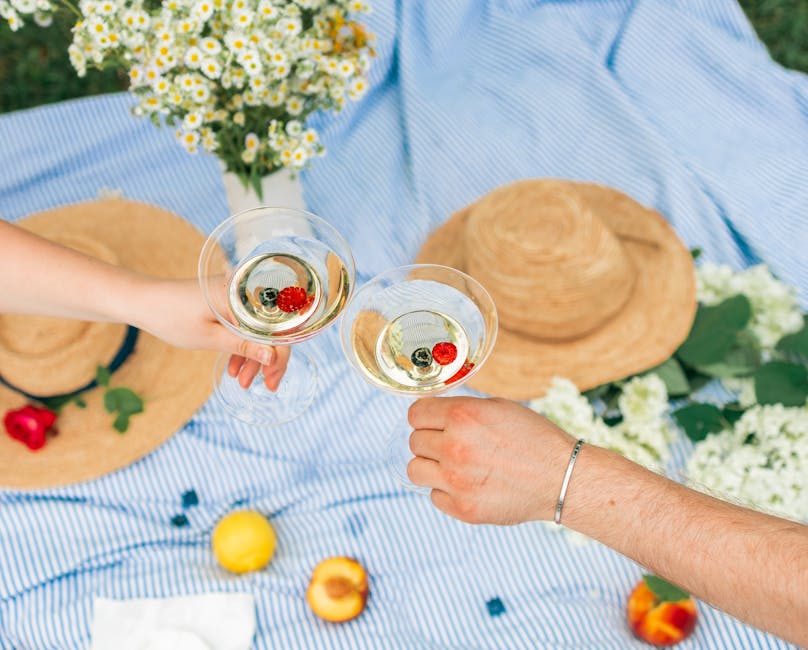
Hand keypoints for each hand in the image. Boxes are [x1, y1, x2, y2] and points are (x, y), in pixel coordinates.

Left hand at [132, 278, 289, 390]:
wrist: (144, 301)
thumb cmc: (172, 317)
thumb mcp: (209, 338)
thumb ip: (243, 346)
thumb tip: (273, 357)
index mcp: (243, 297)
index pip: (275, 329)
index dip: (279, 356)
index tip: (272, 380)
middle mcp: (246, 292)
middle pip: (270, 329)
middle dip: (268, 360)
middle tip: (265, 385)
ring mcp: (237, 296)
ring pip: (258, 330)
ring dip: (253, 355)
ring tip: (242, 380)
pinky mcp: (228, 302)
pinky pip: (244, 325)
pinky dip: (242, 345)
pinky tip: (235, 366)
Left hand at [407, 396, 576, 524]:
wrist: (562, 477)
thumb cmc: (533, 438)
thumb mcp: (497, 408)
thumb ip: (461, 410)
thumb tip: (431, 413)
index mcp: (462, 416)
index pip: (415, 414)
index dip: (424, 417)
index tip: (432, 423)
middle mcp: (454, 447)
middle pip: (414, 441)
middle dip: (430, 441)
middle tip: (452, 445)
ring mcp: (456, 480)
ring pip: (415, 470)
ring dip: (430, 466)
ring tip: (452, 466)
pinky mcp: (463, 508)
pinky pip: (434, 496)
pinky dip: (446, 491)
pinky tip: (468, 485)